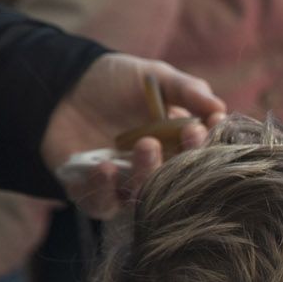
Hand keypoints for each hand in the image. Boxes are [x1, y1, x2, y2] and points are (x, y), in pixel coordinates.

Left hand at [41, 54, 225, 218]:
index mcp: (175, 147)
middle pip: (177, 182)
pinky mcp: (92, 192)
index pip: (200, 155)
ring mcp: (124, 183)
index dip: (207, 145)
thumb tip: (219, 108)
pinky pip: (102, 205)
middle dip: (185, 161)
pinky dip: (104, 190)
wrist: (63, 84)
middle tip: (185, 135)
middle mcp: (154, 170)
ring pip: (143, 197)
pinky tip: (105, 166)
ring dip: (147, 174)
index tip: (208, 126)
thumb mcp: (154, 76)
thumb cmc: (114, 81)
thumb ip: (186, 89)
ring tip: (145, 145)